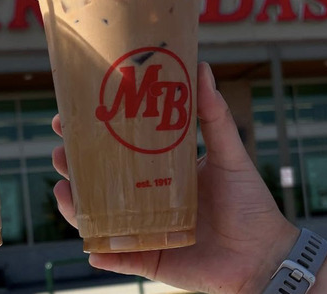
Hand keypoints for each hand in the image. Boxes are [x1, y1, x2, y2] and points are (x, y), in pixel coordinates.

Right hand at [51, 62, 299, 293]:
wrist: (266, 252)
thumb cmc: (249, 202)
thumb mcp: (229, 153)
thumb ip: (213, 114)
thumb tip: (201, 67)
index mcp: (158, 172)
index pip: (115, 151)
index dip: (88, 137)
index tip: (66, 118)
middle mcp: (145, 200)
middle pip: (98, 184)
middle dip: (72, 168)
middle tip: (59, 152)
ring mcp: (144, 231)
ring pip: (99, 220)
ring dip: (76, 208)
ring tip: (63, 190)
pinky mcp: (151, 260)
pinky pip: (120, 259)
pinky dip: (103, 254)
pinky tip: (89, 246)